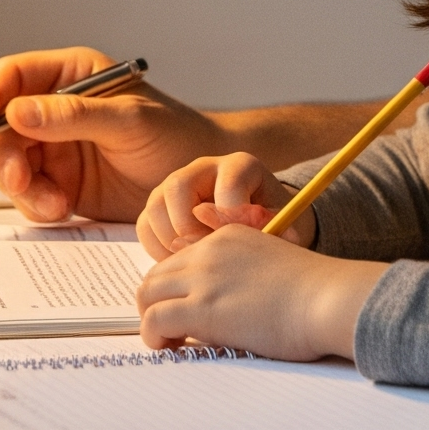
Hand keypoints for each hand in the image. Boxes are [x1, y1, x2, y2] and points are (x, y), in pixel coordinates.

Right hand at [0, 48, 234, 221]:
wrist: (203, 187)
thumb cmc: (177, 137)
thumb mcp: (129, 121)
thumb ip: (73, 116)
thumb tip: (17, 112)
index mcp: (72, 76)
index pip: (13, 77)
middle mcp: (57, 110)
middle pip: (2, 127)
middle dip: (5, 156)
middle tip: (20, 180)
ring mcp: (57, 148)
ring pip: (12, 164)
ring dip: (23, 187)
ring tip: (55, 204)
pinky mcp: (63, 184)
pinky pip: (30, 194)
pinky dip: (37, 205)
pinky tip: (62, 211)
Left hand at [135, 223, 383, 361]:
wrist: (329, 299)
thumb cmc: (315, 294)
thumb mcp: (273, 267)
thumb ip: (244, 276)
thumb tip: (227, 309)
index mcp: (227, 237)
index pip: (180, 259)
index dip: (175, 289)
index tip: (184, 312)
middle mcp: (209, 252)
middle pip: (156, 274)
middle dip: (156, 304)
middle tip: (172, 331)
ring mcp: (203, 278)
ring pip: (147, 294)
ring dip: (151, 321)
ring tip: (170, 342)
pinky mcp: (202, 309)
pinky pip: (153, 320)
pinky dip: (153, 336)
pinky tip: (170, 348)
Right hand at [137, 152, 306, 259]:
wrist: (263, 225)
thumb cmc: (273, 225)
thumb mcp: (282, 225)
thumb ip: (268, 231)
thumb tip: (243, 243)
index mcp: (240, 166)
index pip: (229, 184)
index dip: (233, 218)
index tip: (240, 243)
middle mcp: (204, 168)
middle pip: (179, 185)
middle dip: (190, 227)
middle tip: (206, 253)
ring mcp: (178, 185)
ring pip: (156, 204)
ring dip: (171, 240)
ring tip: (193, 262)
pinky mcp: (161, 206)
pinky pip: (145, 224)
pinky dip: (157, 248)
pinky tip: (180, 264)